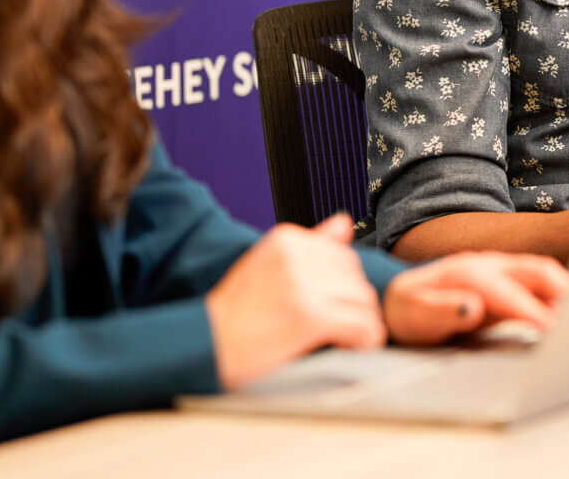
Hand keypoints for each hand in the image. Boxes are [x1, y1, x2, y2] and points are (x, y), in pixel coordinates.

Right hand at [205, 214, 385, 388]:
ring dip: (360, 323)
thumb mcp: (266, 265)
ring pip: (364, 300)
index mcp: (286, 238)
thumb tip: (344, 221)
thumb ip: (310, 244)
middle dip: (352, 304)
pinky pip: (363, 325)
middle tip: (334, 327)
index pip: (342, 254)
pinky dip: (365, 340)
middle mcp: (295, 255)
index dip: (340, 286)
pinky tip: (351, 348)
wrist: (203, 346)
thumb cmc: (234, 313)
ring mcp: (302, 285)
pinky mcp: (309, 317)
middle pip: (356, 276)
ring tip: (340, 340)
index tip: (324, 306)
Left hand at [383, 252, 568, 345]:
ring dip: (566, 296)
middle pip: (538, 271)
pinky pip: (541, 285)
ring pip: (545, 276)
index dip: (533, 312)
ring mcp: (503, 271)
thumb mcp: (414, 314)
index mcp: (469, 274)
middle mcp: (492, 266)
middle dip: (564, 294)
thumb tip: (473, 307)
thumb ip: (441, 310)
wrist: (401, 298)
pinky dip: (559, 299)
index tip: (554, 332)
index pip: (509, 293)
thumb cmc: (409, 310)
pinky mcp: (510, 282)